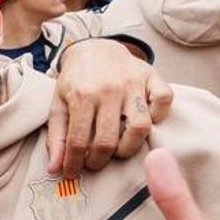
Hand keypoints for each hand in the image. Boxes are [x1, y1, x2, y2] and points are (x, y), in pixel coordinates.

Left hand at [48, 39, 173, 177]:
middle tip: (95, 161)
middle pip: (108, 140)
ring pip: (140, 127)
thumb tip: (54, 169)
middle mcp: (108, 89)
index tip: (73, 172)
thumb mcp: (58, 104)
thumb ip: (56, 137)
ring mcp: (132, 83)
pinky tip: (144, 122)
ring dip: (129, 147)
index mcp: (81, 95)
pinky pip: (164, 100)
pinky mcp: (151, 76)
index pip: (78, 141)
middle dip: (99, 160)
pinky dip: (158, 116)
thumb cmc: (76, 80)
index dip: (74, 163)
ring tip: (118, 149)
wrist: (94, 47)